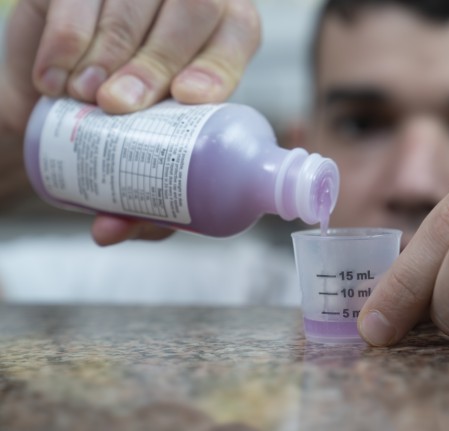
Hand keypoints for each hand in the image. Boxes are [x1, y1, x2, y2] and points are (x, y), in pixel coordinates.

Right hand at [1, 0, 259, 244]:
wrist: (76, 87)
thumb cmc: (137, 128)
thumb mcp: (153, 156)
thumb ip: (144, 196)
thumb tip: (106, 231)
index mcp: (227, 39)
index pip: (236, 37)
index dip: (218, 65)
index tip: (190, 98)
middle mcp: (193, 2)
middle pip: (190, 13)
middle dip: (153, 62)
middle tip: (120, 105)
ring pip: (131, 0)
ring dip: (105, 50)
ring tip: (83, 95)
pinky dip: (61, 39)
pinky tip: (53, 77)